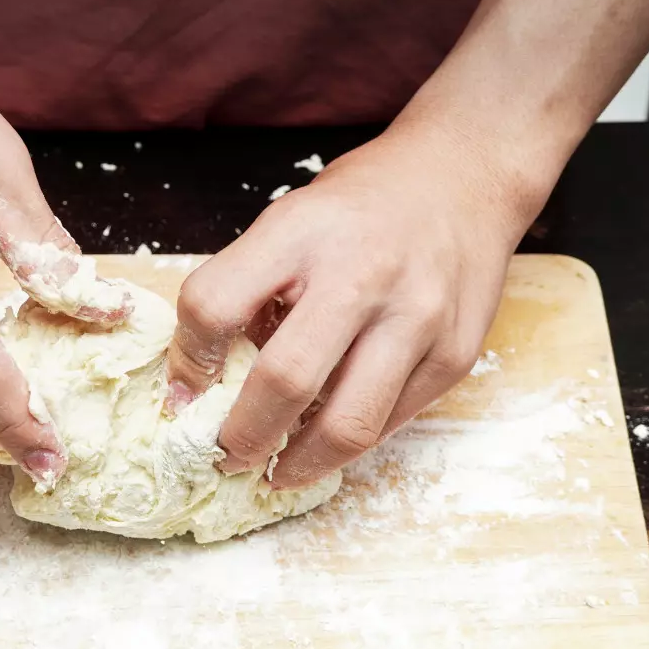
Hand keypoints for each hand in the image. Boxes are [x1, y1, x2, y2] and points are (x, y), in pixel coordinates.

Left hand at [166, 119, 550, 486]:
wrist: (462, 178)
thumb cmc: (358, 209)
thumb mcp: (287, 222)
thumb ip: (246, 290)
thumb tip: (202, 382)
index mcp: (299, 232)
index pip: (214, 304)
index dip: (187, 360)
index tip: (185, 393)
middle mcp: (363, 275)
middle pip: (284, 380)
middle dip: (242, 437)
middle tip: (224, 455)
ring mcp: (418, 319)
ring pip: (347, 425)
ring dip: (298, 464)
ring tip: (274, 470)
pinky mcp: (455, 354)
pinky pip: (390, 423)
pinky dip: (349, 443)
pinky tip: (327, 438)